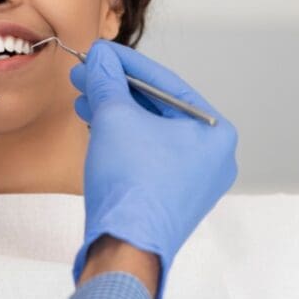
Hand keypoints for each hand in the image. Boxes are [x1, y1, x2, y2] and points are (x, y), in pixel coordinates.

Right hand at [70, 40, 237, 298]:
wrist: (125, 247)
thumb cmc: (131, 184)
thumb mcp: (114, 118)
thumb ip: (108, 81)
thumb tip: (99, 58)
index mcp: (215, 132)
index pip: (165, 83)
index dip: (125, 63)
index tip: (99, 52)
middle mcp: (213, 156)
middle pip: (157, 107)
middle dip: (116, 90)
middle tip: (85, 75)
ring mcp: (194, 180)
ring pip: (150, 132)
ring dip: (115, 113)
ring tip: (83, 100)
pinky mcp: (172, 197)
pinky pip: (148, 155)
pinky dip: (123, 139)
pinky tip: (96, 128)